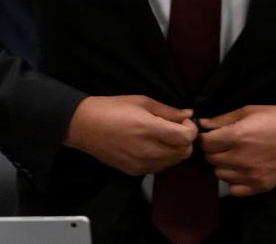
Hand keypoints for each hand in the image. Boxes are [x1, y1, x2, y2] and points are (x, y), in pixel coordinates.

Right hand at [63, 95, 197, 175]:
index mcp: (149, 130)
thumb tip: (188, 114)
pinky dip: (163, 158)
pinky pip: (160, 167)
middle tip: (175, 127)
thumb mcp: (142, 102)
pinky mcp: (135, 172)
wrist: (86, 126)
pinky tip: (153, 145)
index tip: (183, 121)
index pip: (186, 138)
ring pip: (174, 162)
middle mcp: (148, 151)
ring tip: (163, 136)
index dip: (190, 129)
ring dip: (175, 149)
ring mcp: (142, 164)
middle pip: (184, 152)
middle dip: (185, 140)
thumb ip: (168, 111)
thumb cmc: (112, 109)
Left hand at [199, 105, 275, 196]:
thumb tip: (202, 123)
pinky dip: (234, 180)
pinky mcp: (260, 186)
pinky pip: (234, 189)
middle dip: (213, 150)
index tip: (209, 135)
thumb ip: (222, 119)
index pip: (205, 143)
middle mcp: (242, 158)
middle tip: (223, 144)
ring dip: (223, 164)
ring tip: (234, 155)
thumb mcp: (248, 111)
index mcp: (238, 136)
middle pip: (211, 159)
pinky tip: (242, 169)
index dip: (205, 138)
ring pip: (220, 174)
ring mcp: (251, 175)